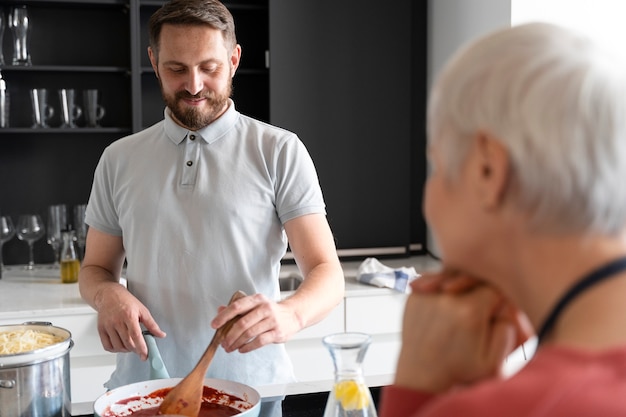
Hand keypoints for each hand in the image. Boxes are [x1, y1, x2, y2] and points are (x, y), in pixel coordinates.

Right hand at [95, 285, 164, 360]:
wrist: (109, 295)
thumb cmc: (126, 301)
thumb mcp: (142, 310)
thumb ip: (152, 324)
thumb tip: (161, 334)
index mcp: (129, 316)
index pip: (136, 335)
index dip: (141, 347)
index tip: (145, 355)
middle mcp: (117, 321)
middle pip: (127, 342)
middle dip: (136, 350)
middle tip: (141, 349)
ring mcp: (108, 326)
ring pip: (117, 346)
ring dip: (126, 350)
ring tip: (132, 346)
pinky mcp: (101, 329)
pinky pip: (107, 346)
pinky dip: (115, 350)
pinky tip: (121, 346)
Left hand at [211, 293, 300, 353]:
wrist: (293, 314)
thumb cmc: (271, 310)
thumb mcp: (256, 304)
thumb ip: (238, 307)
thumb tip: (219, 310)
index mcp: (257, 299)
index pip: (237, 306)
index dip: (224, 316)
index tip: (214, 325)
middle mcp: (265, 308)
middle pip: (242, 323)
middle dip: (229, 335)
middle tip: (223, 343)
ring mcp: (272, 320)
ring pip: (249, 334)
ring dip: (236, 343)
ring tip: (229, 348)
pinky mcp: (277, 332)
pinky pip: (259, 342)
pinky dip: (247, 347)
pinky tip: (241, 349)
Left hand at [394, 273, 518, 392]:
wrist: (422, 376)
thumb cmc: (457, 372)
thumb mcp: (493, 361)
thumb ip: (507, 329)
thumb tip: (506, 304)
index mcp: (470, 310)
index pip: (495, 287)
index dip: (499, 299)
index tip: (495, 311)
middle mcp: (447, 297)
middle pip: (473, 279)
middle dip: (480, 291)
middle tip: (479, 310)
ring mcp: (427, 295)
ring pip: (452, 277)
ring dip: (460, 287)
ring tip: (461, 309)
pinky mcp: (414, 297)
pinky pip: (432, 281)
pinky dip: (441, 288)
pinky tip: (446, 304)